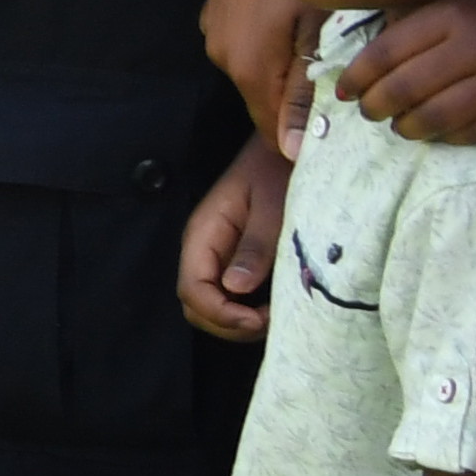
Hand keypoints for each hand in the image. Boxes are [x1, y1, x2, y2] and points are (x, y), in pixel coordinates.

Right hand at [176, 139, 288, 341]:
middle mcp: (202, 249)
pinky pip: (227, 297)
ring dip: (238, 321)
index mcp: (204, 234)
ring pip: (209, 306)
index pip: (193, 289)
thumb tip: (236, 289)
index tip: (261, 319)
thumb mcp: (273, 207)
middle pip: (195, 305)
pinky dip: (246, 312)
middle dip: (228, 324)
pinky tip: (273, 305)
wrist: (282, 152)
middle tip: (271, 320)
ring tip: (276, 314)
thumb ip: (255, 246)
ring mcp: (215, 256)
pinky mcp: (231, 260)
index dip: (222, 314)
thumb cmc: (277, 173)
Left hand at [339, 0, 475, 144]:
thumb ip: (414, 28)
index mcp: (452, 15)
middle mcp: (475, 46)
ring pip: (436, 117)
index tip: (342, 91)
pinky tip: (438, 135)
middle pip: (405, 88)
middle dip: (376, 106)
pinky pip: (474, 132)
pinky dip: (449, 138)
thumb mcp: (454, 5)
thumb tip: (364, 68)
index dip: (357, 77)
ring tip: (398, 127)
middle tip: (367, 112)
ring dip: (408, 128)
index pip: (386, 52)